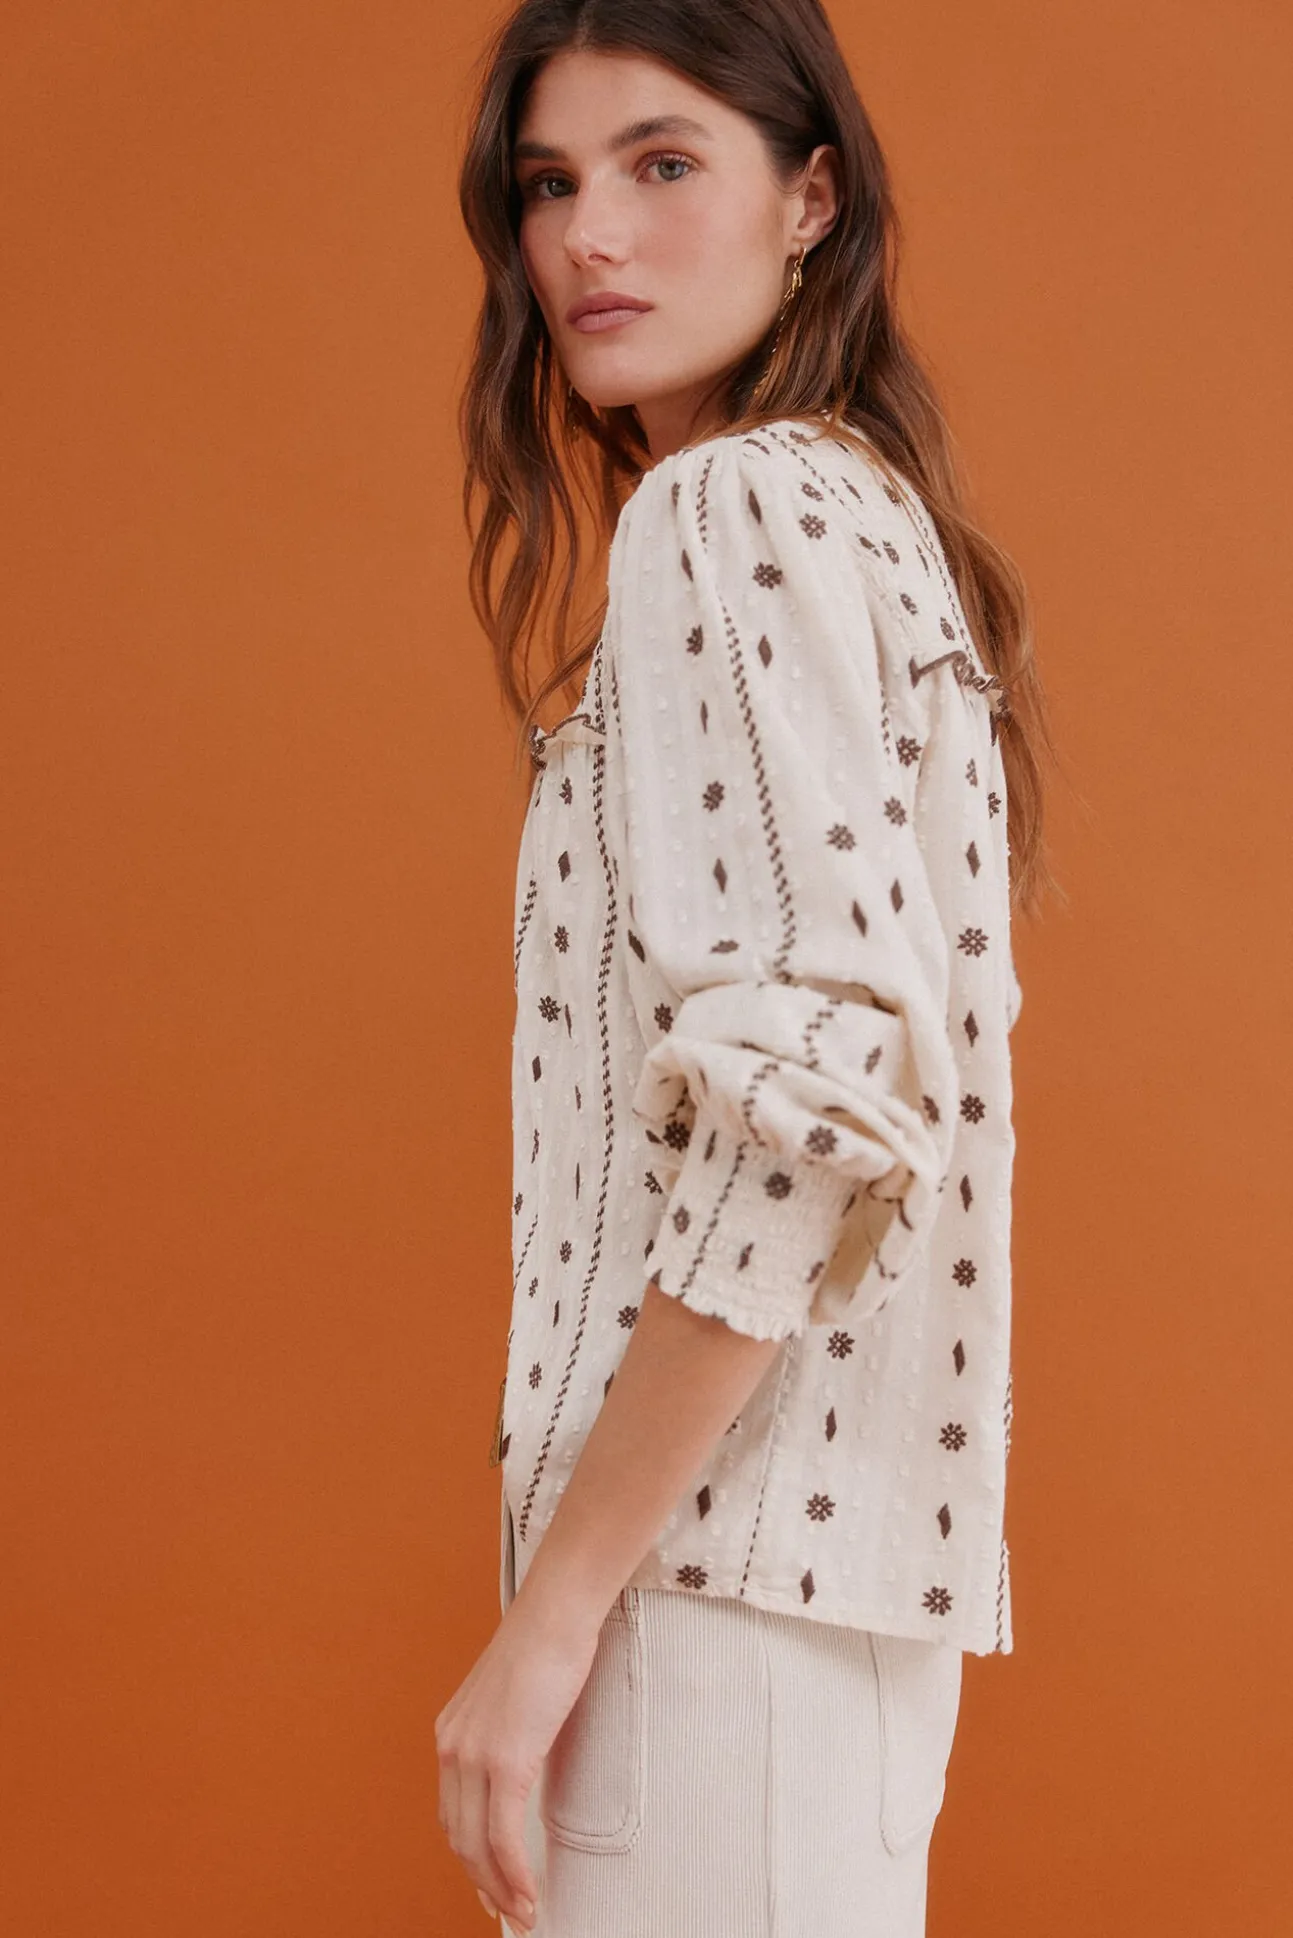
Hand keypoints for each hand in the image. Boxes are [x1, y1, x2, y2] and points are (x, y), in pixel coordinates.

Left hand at [435, 1591, 605, 1932]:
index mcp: (452, 1733)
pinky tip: (528, 1891)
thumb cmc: (547, 1643)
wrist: (556, 1612)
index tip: (490, 1883)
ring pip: (477, 1844)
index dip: (470, 1856)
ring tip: (523, 1911)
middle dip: (484, 1882)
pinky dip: (514, 1872)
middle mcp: (452, 1747)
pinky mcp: (505, 1760)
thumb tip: (524, 1757)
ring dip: (500, 1887)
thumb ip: (508, 1730)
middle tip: (510, 1910)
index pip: (451, 1813)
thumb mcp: (514, 1696)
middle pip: (459, 1837)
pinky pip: (502, 1835)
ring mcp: (474, 1754)